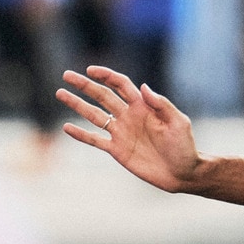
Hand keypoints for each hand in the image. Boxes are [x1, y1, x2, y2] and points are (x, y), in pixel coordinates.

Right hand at [57, 66, 198, 192]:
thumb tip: (143, 86)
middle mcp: (129, 116)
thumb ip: (161, 105)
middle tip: (66, 75)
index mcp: (143, 106)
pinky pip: (95, 140)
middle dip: (85, 85)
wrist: (182, 173)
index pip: (121, 85)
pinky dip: (81, 134)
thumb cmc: (184, 146)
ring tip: (60, 93)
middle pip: (102, 96)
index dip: (106, 76)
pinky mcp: (117, 150)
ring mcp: (121, 133)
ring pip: (94, 115)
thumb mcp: (178, 122)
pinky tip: (67, 127)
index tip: (90, 70)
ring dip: (77, 104)